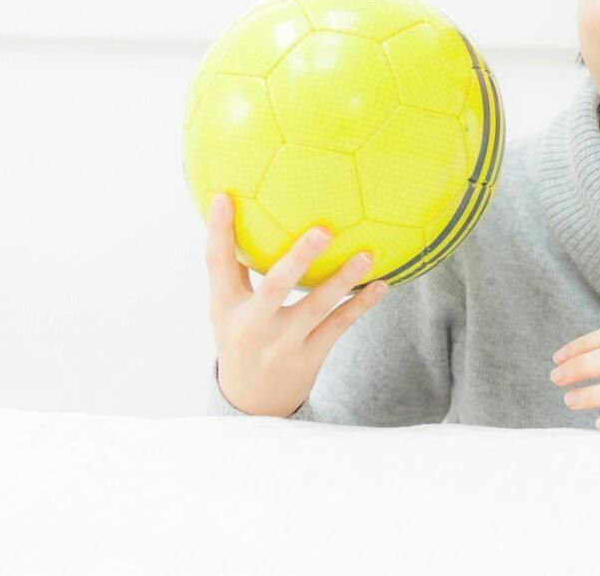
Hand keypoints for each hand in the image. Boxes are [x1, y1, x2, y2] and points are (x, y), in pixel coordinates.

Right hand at [206, 192, 386, 416]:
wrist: (252, 404)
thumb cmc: (242, 339)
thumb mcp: (227, 309)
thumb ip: (235, 269)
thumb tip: (237, 213)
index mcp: (226, 308)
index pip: (217, 265)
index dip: (218, 231)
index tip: (224, 196)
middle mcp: (252, 326)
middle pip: (275, 286)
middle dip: (299, 258)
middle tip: (323, 229)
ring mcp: (282, 345)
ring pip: (317, 308)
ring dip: (344, 279)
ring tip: (368, 254)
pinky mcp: (309, 358)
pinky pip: (339, 325)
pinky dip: (361, 304)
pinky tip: (382, 285)